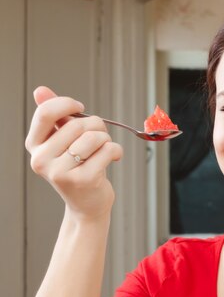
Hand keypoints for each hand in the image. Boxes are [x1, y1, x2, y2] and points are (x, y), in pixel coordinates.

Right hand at [25, 86, 122, 220]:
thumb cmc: (77, 169)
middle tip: (99, 137)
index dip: (67, 104)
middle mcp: (42, 160)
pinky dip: (116, 150)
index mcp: (34, 147)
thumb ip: (54, 117)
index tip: (80, 107)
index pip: (46, 113)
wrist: (86, 206)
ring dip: (106, 139)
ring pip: (94, 137)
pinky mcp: (83, 180)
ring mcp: (61, 172)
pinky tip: (114, 158)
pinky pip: (107, 150)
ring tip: (104, 149)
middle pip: (77, 125)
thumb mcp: (62, 142)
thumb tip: (40, 90)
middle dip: (95, 126)